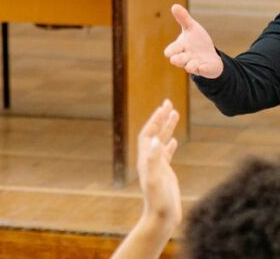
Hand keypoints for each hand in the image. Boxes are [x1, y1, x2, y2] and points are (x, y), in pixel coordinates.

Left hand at [136, 100, 181, 228]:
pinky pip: (166, 154)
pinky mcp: (164, 173)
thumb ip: (154, 160)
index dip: (155, 120)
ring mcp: (156, 166)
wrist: (161, 217)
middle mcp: (149, 159)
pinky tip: (174, 140)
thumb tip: (154, 140)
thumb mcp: (156, 179)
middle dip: (161, 118)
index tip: (164, 106)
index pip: (149, 133)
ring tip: (174, 113)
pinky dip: (169, 144)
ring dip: (166, 127)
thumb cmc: (158, 201)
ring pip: (161, 141)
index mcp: (145, 158)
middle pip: (154, 133)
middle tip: (169, 102)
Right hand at [164, 4, 223, 78]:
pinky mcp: (206, 69)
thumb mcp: (191, 28)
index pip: (170, 51)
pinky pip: (203, 71)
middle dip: (178, 59)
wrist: (210, 55)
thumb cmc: (197, 41)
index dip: (171, 50)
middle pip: (176, 61)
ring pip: (190, 67)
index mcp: (180, 48)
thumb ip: (183, 18)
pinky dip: (203, 69)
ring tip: (196, 62)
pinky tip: (203, 66)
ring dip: (192, 65)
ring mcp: (195, 64)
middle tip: (179, 58)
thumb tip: (174, 5)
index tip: (176, 48)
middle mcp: (185, 58)